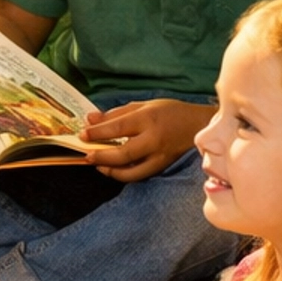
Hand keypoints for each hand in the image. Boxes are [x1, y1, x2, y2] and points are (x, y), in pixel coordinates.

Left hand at [81, 99, 211, 182]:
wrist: (198, 125)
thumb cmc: (169, 112)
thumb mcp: (142, 105)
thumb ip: (115, 113)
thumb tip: (90, 119)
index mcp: (148, 119)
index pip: (118, 128)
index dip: (97, 133)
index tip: (82, 135)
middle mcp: (154, 140)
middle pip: (123, 154)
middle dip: (101, 156)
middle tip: (86, 155)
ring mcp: (160, 157)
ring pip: (132, 173)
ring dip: (110, 171)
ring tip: (97, 165)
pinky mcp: (163, 167)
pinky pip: (140, 175)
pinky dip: (124, 174)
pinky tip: (113, 169)